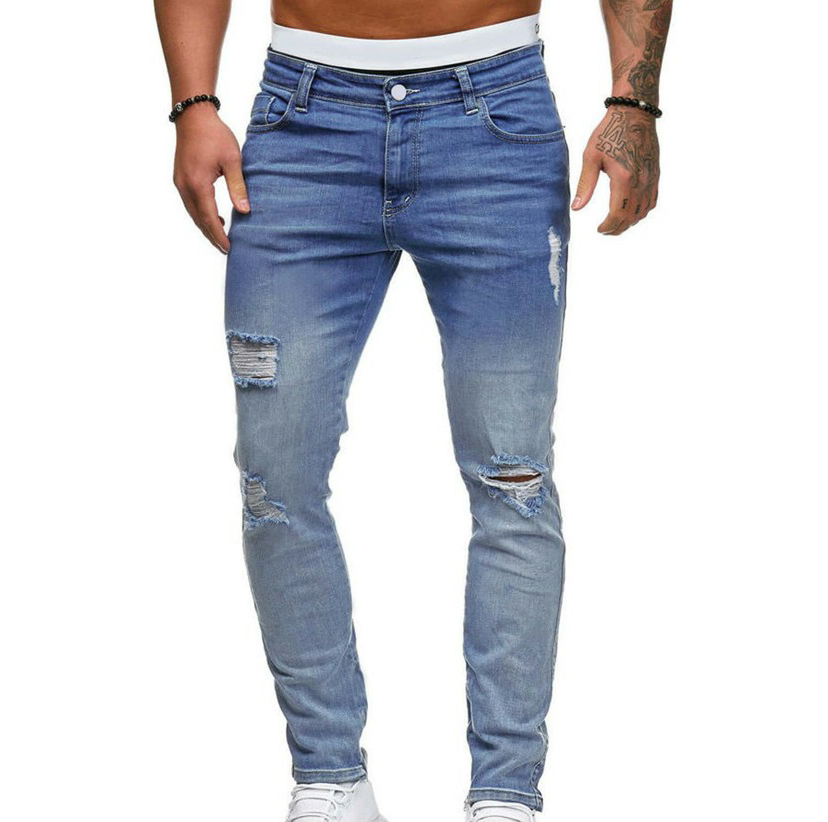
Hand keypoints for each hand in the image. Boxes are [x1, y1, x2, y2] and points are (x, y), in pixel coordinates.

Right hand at [172, 106, 249, 252]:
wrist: (193, 116)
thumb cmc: (215, 135)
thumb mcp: (232, 160)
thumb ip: (238, 187)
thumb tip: (245, 212)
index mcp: (198, 184)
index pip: (210, 218)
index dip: (219, 235)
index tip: (229, 248)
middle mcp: (185, 187)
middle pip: (199, 220)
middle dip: (212, 236)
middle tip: (226, 250)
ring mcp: (180, 183)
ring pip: (193, 213)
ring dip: (206, 226)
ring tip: (221, 237)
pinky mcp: (180, 178)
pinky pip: (190, 204)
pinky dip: (201, 214)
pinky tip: (213, 216)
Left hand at [571, 106, 659, 234]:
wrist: (635, 112)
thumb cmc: (610, 131)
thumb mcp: (591, 157)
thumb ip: (585, 185)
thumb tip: (577, 208)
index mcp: (623, 178)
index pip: (617, 213)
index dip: (608, 226)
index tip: (599, 230)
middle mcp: (641, 181)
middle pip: (631, 216)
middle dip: (618, 228)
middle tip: (605, 230)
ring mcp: (651, 178)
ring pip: (643, 211)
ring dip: (630, 221)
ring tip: (616, 223)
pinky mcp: (656, 174)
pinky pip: (652, 200)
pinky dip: (642, 211)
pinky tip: (631, 210)